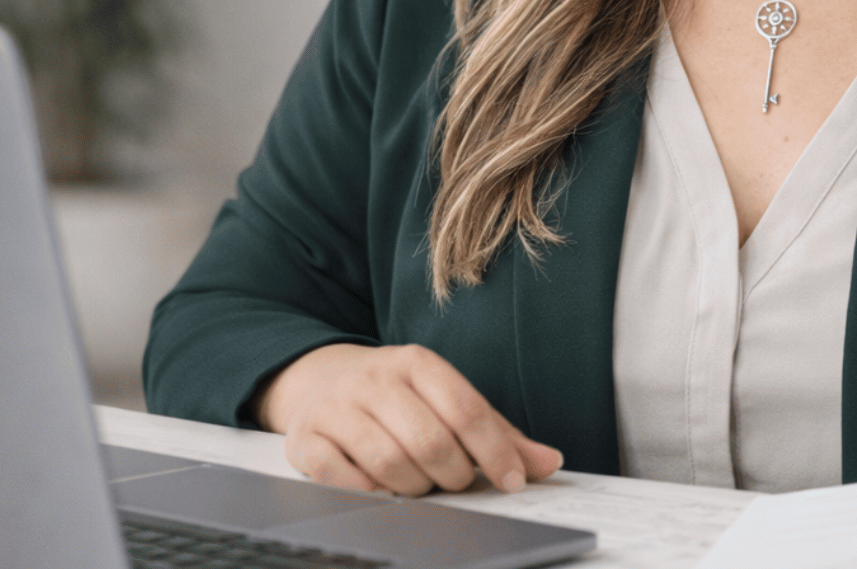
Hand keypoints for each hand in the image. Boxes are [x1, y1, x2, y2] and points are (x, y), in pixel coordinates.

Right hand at [259, 342, 563, 495]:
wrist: (318, 380)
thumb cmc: (395, 397)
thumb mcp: (445, 398)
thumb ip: (496, 432)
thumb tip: (549, 463)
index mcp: (417, 362)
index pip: (466, 409)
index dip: (495, 452)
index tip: (513, 482)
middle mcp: (376, 379)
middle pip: (431, 442)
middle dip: (454, 475)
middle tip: (456, 482)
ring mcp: (338, 408)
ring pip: (391, 464)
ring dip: (415, 488)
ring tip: (419, 484)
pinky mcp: (306, 440)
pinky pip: (344, 481)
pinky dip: (371, 494)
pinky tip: (381, 488)